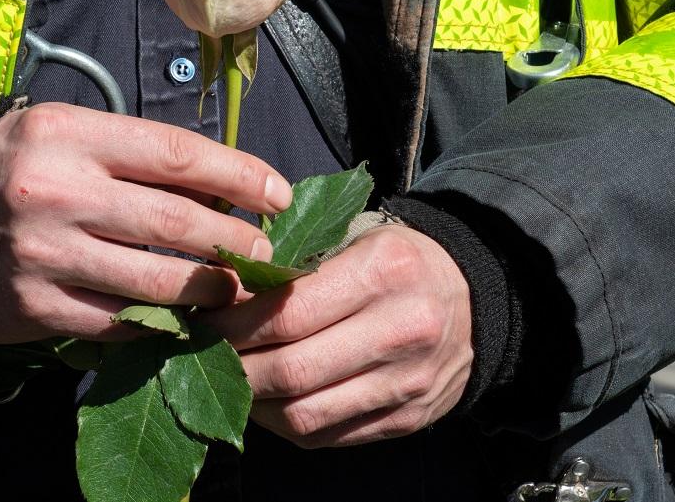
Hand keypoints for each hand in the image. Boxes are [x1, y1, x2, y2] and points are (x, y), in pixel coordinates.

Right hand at [0, 102, 291, 344]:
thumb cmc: (10, 172)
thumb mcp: (60, 135)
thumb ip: (129, 152)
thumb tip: (221, 183)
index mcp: (67, 133)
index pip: (174, 152)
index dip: (237, 176)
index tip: (277, 194)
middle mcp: (55, 190)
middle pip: (173, 221)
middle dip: (235, 242)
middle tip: (267, 254)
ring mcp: (44, 253)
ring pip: (154, 280)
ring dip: (209, 289)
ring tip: (236, 289)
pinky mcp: (36, 306)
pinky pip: (118, 320)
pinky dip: (159, 321)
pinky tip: (181, 315)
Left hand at [201, 225, 471, 447]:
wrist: (474, 295)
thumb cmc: (395, 260)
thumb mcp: (353, 238)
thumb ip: (293, 266)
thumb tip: (218, 296)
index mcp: (384, 272)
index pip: (288, 314)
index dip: (232, 326)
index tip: (200, 322)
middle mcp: (401, 330)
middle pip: (292, 371)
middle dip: (234, 369)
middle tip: (201, 357)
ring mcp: (407, 383)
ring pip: (305, 415)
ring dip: (253, 404)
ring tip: (230, 381)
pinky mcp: (407, 420)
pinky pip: (327, 437)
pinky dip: (285, 425)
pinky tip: (267, 401)